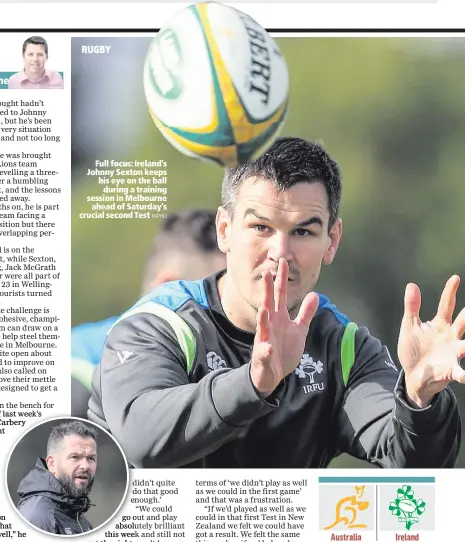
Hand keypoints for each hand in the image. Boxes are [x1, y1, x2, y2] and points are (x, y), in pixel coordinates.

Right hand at [250, 258, 318, 395]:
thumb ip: (306, 313)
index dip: (282, 280)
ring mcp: (265, 340)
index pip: (280, 295)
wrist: (272, 374)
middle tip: (266, 274)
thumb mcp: (299, 330)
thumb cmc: (284, 350)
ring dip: (262, 318)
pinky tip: (268, 347)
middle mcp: (270, 325)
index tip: (284, 263)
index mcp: (279, 317)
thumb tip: (314, 294)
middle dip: (267, 291)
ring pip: (262, 327)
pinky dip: (265, 350)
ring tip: (264, 309)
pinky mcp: (263, 356)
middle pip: (268, 304)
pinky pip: (264, 353)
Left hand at [398, 275, 464, 407]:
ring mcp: (453, 353)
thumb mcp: (410, 327)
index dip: (450, 292)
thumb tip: (412, 285)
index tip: (455, 278)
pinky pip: (460, 372)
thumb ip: (412, 307)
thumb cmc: (414, 350)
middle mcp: (451, 337)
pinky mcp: (451, 370)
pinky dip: (464, 374)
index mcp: (440, 325)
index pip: (447, 305)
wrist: (412, 375)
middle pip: (464, 322)